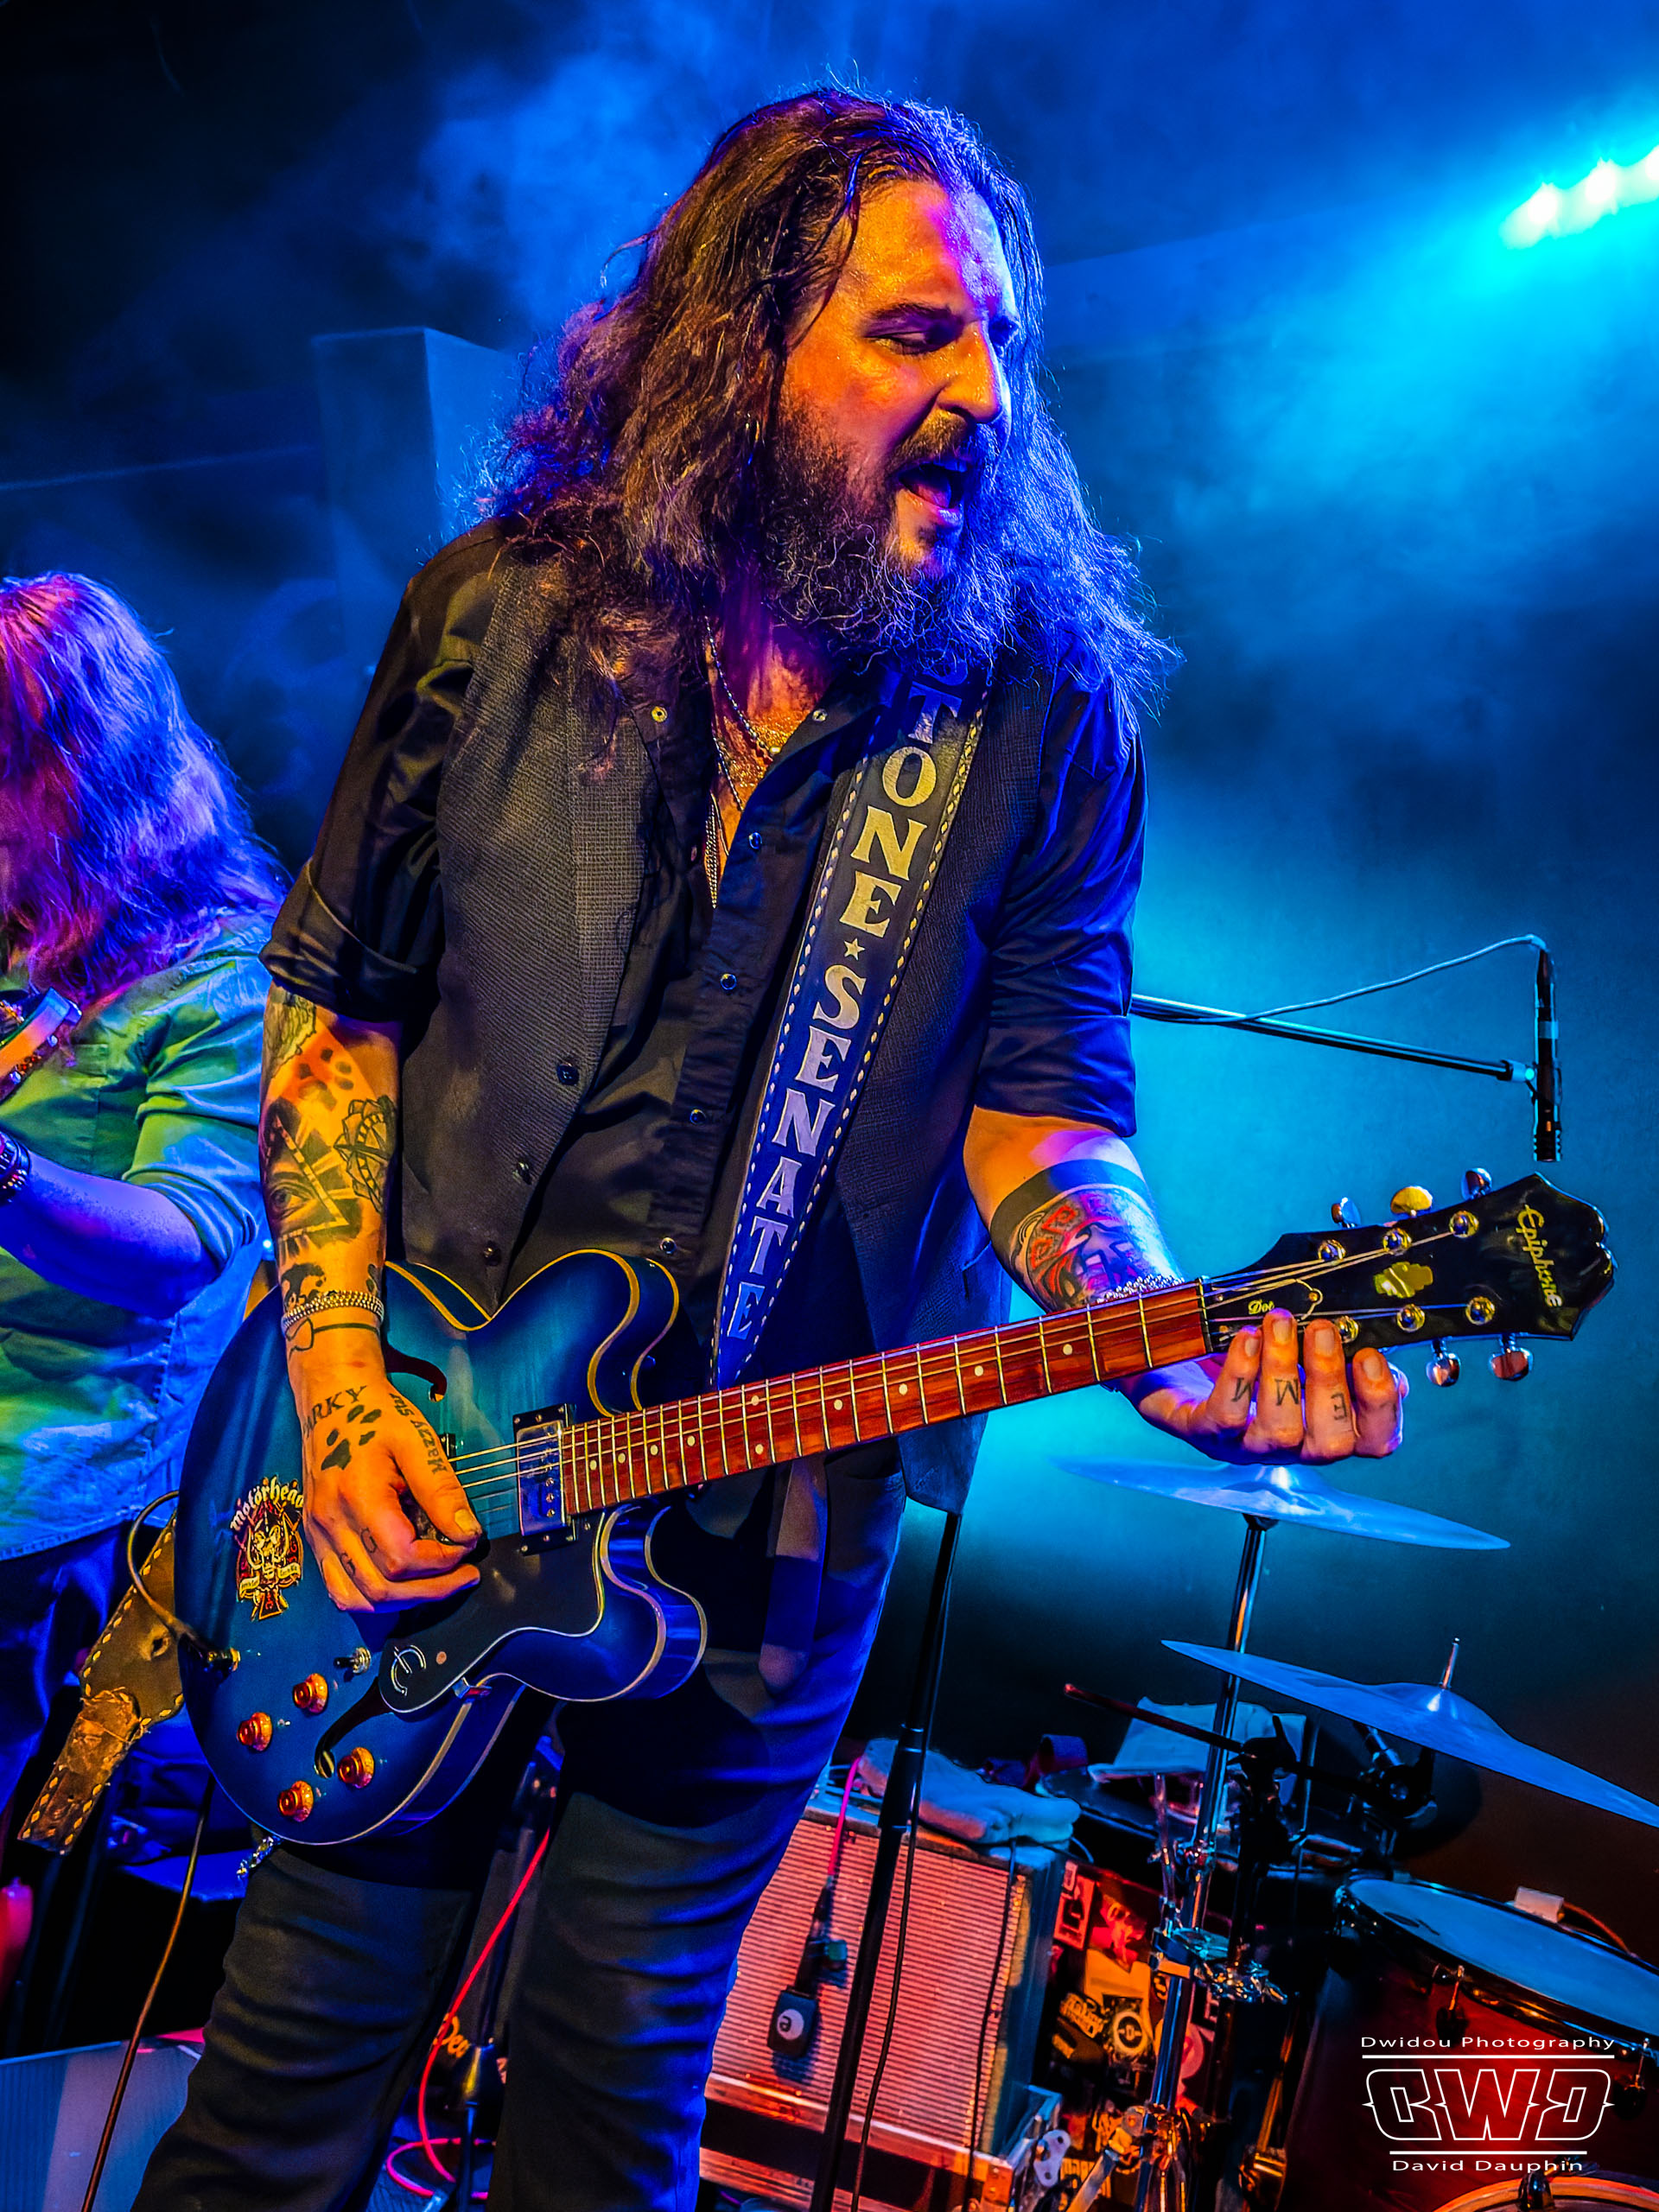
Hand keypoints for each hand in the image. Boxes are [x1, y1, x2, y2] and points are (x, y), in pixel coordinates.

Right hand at [292, 1356, 482, 1613]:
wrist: (332, 1399)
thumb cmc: (377, 1416)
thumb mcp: (417, 1441)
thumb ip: (441, 1490)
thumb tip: (467, 1532)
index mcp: (356, 1497)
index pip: (401, 1557)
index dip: (441, 1561)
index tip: (467, 1545)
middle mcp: (330, 1523)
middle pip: (381, 1586)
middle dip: (431, 1589)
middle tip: (466, 1575)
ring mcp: (318, 1534)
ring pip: (357, 1597)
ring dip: (403, 1601)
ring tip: (439, 1585)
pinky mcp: (315, 1538)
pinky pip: (339, 1588)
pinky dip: (372, 1597)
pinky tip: (403, 1585)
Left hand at [1125, 1309, 1406, 1463]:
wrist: (1170, 1347)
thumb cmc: (1243, 1349)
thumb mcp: (1296, 1348)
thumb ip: (1338, 1354)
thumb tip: (1380, 1357)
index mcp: (1321, 1426)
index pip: (1374, 1440)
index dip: (1382, 1407)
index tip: (1370, 1356)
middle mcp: (1288, 1446)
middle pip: (1330, 1442)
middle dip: (1331, 1383)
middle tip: (1321, 1330)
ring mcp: (1243, 1445)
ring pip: (1279, 1431)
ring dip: (1284, 1372)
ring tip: (1277, 1325)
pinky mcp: (1199, 1431)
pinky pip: (1226, 1417)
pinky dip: (1239, 1377)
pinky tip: (1244, 1341)